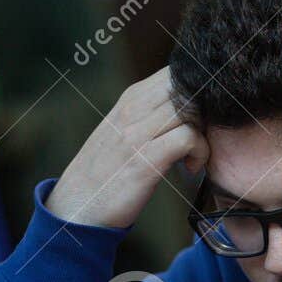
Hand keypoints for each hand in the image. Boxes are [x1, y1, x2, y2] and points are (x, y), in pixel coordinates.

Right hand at [44, 67, 207, 229]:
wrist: (73, 210)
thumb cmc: (104, 176)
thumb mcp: (123, 133)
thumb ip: (150, 115)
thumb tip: (187, 105)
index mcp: (131, 98)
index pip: (180, 72)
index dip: (202, 91)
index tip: (203, 119)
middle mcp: (132, 109)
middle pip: (190, 86)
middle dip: (208, 110)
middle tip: (204, 136)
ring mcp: (136, 134)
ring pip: (192, 108)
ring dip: (205, 132)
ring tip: (196, 155)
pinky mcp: (144, 160)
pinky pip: (188, 138)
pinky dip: (200, 152)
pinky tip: (191, 168)